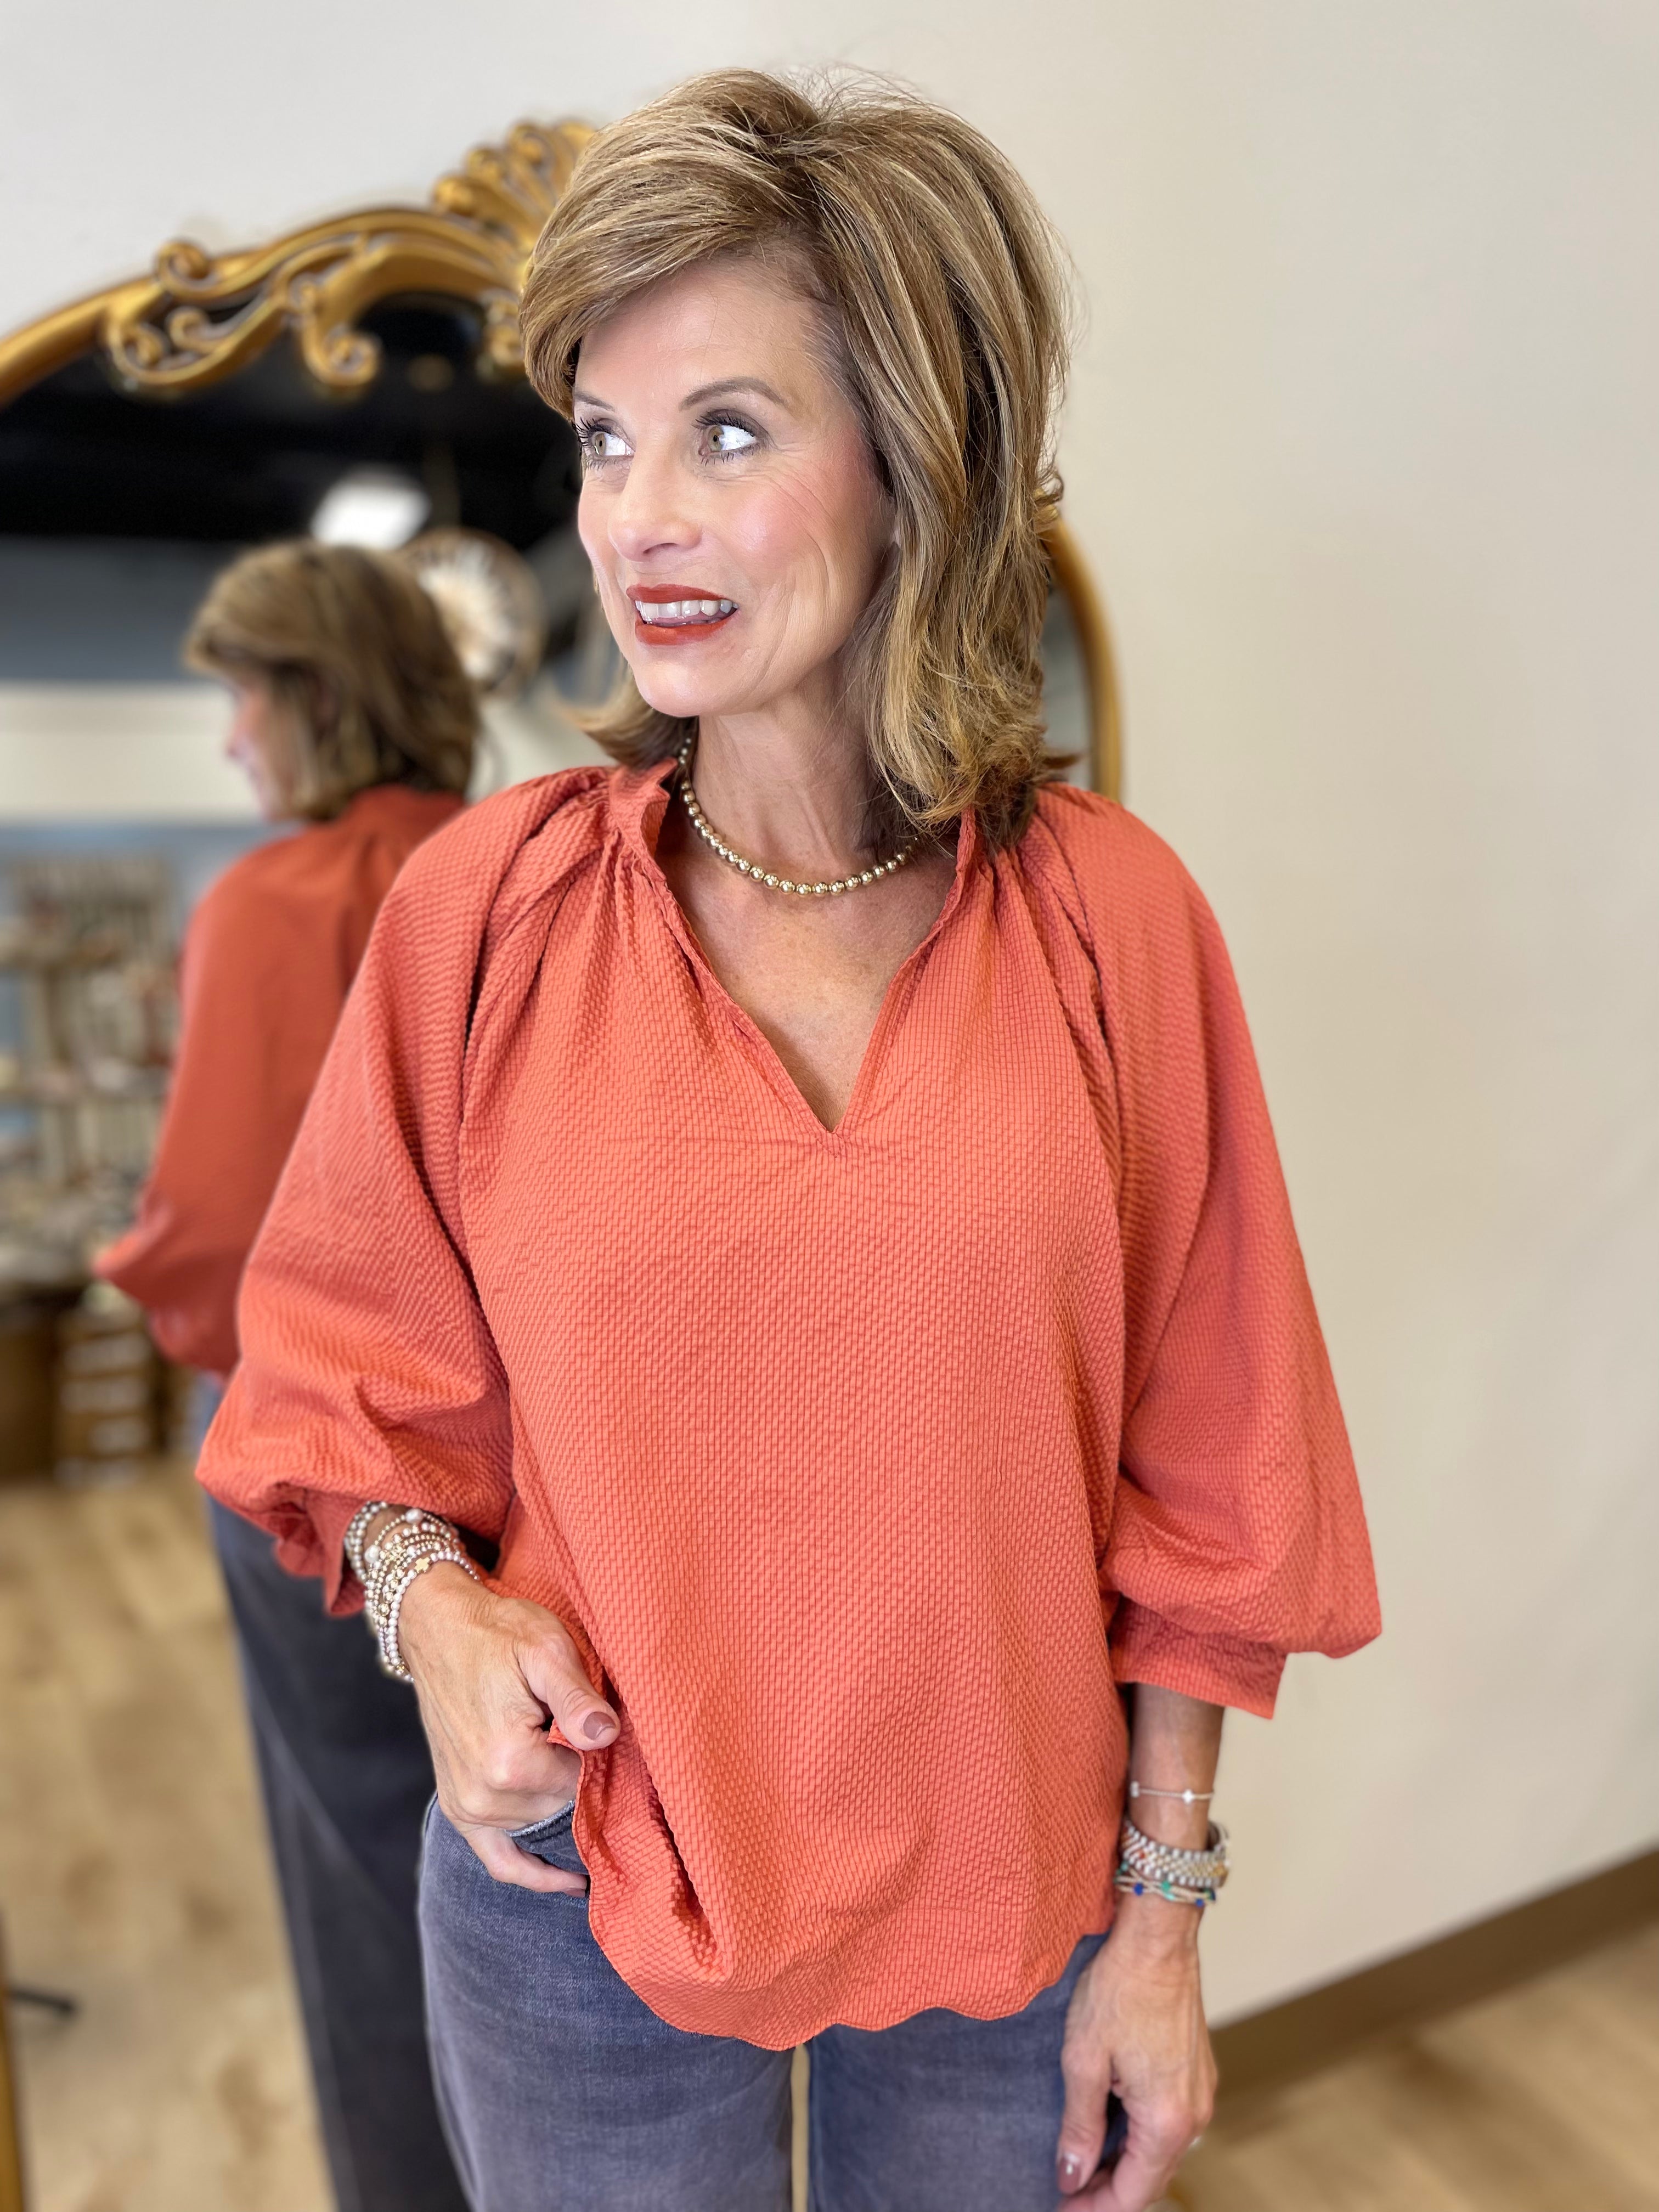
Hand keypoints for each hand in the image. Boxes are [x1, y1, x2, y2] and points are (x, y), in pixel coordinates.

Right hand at [398, 1562, 618, 1895]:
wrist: (439, 1630)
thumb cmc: (497, 1634)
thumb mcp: (545, 1650)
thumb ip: (576, 1698)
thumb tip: (606, 1736)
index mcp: (509, 1761)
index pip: (586, 1781)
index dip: (610, 1758)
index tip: (618, 1735)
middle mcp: (484, 1796)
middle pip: (565, 1804)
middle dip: (588, 1780)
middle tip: (601, 1746)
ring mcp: (466, 1807)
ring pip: (542, 1824)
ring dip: (563, 1805)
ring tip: (582, 1771)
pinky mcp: (458, 1808)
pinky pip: (498, 1860)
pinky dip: (531, 1874)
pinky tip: (568, 1883)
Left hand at [1055, 1896, 1215, 2208]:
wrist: (1157, 1939)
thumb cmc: (1120, 1989)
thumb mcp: (1083, 2059)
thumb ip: (1080, 2126)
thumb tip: (1072, 2175)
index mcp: (1167, 2120)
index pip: (1133, 2194)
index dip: (1095, 2209)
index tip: (1062, 2205)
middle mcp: (1194, 2115)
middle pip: (1151, 2179)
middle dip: (1109, 2191)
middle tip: (1067, 2186)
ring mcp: (1201, 2093)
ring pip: (1162, 2152)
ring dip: (1125, 2164)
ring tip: (1082, 2158)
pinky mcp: (1198, 2073)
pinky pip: (1171, 2123)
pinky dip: (1141, 2136)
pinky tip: (1110, 2124)